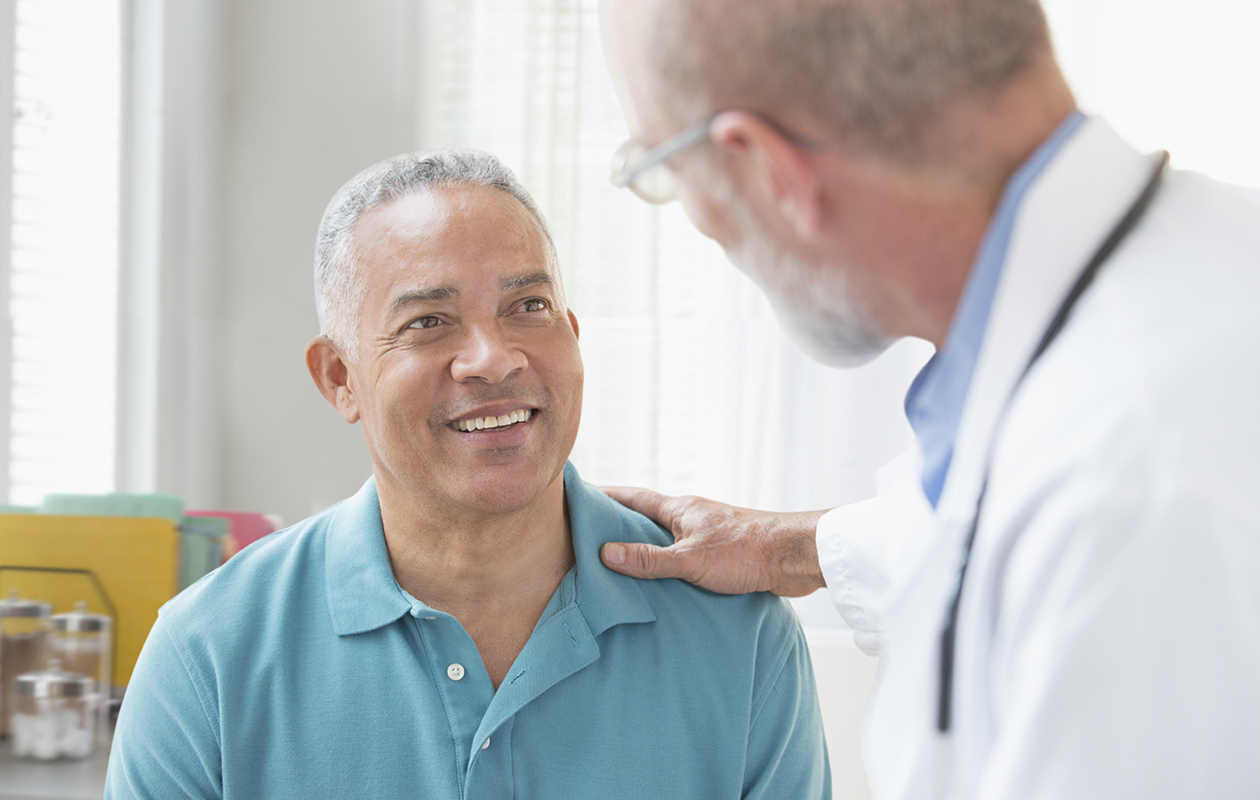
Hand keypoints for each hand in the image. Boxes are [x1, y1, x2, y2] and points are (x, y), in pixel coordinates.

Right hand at [599, 486, 827, 596]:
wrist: (794, 557)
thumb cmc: (746, 551)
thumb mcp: (689, 559)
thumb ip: (649, 560)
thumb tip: (606, 553)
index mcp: (680, 509)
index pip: (634, 498)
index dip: (607, 495)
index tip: (581, 493)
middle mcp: (693, 517)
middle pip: (649, 517)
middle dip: (622, 524)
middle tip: (591, 534)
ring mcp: (709, 535)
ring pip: (669, 539)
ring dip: (647, 548)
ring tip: (621, 565)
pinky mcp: (725, 554)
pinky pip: (686, 557)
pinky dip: (670, 566)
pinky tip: (664, 584)